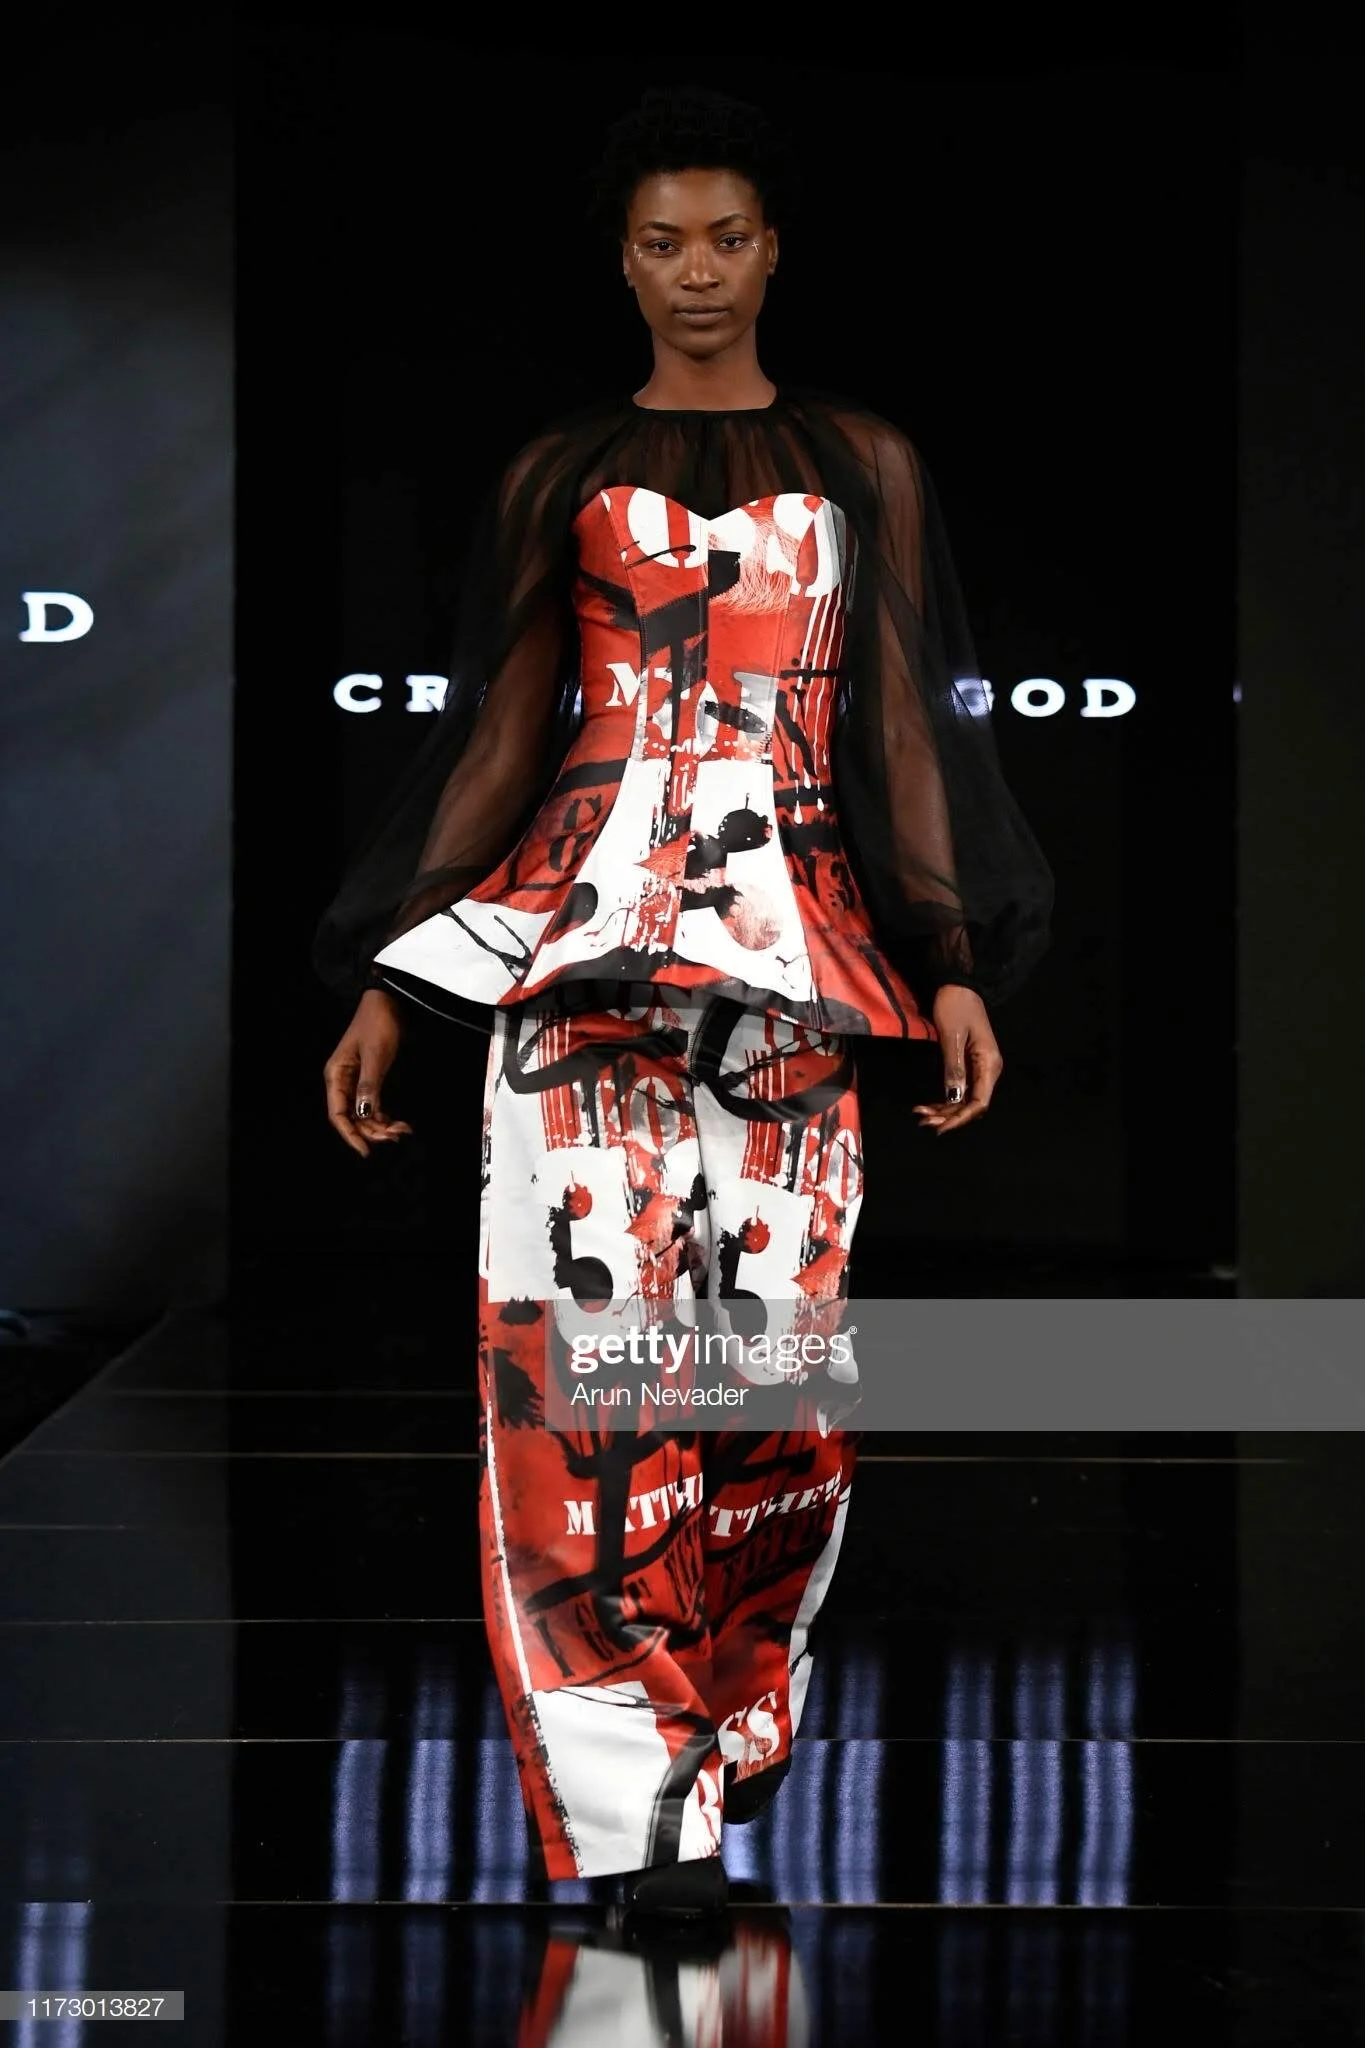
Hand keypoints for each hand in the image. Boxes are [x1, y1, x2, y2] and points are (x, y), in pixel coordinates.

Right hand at [323, 988, 413, 1157]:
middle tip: (395, 1137)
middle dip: (371, 1131)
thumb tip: (364, 1113)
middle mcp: (343, 1082)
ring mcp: (356, 1082)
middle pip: (352, 1118)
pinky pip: (372, 1106)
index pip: (338, 1114)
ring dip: (380, 1126)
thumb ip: (369, 1085)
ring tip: (401, 1130)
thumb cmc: (378, 1023)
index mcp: (336, 1075)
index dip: (350, 1135)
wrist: (387, 1002)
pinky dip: (384, 1116)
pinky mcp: (369, 1080)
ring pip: (364, 1114)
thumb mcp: (375, 1054)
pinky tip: (398, 1122)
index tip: (366, 1151)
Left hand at [912, 984, 1002, 1135]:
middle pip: (972, 1104)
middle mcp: (988, 1069)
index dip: (960, 1118)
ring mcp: (979, 1067)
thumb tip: (954, 1098)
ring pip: (965, 1099)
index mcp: (989, 1063)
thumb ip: (954, 1068)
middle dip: (949, 1116)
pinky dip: (945, 1099)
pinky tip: (929, 1104)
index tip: (940, 1127)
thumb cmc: (955, 1006)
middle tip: (922, 1121)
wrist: (958, 985)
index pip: (980, 1102)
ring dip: (945, 1110)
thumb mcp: (952, 1037)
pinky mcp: (969, 1064)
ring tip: (921, 1114)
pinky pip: (960, 1088)